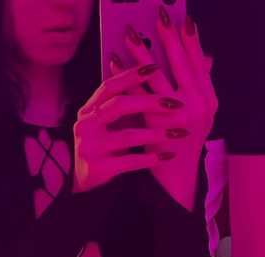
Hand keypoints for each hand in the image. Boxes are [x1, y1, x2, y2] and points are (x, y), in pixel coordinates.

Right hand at [73, 64, 185, 192]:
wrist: (84, 181)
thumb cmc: (105, 145)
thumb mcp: (110, 123)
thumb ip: (127, 102)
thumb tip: (158, 74)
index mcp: (88, 110)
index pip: (109, 86)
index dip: (131, 75)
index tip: (155, 66)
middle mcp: (85, 126)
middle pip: (118, 105)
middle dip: (149, 102)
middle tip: (175, 103)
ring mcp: (89, 147)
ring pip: (127, 136)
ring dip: (157, 133)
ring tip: (180, 132)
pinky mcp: (98, 168)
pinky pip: (130, 161)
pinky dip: (151, 158)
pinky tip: (168, 155)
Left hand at [111, 8, 217, 171]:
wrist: (175, 178)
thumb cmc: (183, 142)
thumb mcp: (199, 114)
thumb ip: (200, 85)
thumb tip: (206, 57)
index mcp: (209, 99)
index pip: (199, 62)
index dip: (191, 39)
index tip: (182, 18)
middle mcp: (197, 106)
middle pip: (181, 63)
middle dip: (168, 37)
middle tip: (157, 14)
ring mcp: (176, 116)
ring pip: (157, 77)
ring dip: (141, 53)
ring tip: (129, 34)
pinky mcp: (154, 124)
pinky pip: (136, 94)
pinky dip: (124, 77)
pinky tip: (113, 63)